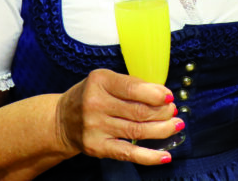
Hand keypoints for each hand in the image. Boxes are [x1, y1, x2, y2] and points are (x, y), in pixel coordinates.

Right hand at [55, 69, 183, 164]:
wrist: (62, 119)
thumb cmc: (91, 96)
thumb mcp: (106, 80)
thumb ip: (132, 85)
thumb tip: (163, 96)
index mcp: (100, 81)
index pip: (132, 88)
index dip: (155, 94)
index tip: (169, 97)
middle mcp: (95, 104)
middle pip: (138, 111)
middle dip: (162, 112)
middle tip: (174, 112)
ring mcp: (95, 128)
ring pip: (137, 131)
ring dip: (162, 130)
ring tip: (176, 126)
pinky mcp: (97, 147)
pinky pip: (128, 153)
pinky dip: (149, 156)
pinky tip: (165, 156)